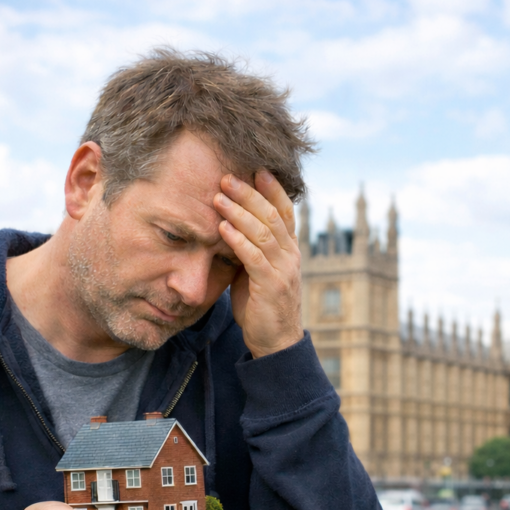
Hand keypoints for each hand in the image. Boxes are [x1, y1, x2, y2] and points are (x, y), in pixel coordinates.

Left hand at [214, 171, 304, 357]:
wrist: (275, 341)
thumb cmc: (262, 304)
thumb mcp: (256, 270)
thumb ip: (249, 247)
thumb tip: (227, 223)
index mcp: (289, 249)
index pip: (284, 211)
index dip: (272, 189)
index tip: (256, 168)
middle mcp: (291, 255)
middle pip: (273, 215)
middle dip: (249, 194)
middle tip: (227, 176)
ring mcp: (284, 270)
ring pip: (264, 232)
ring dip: (240, 212)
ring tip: (219, 197)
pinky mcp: (272, 286)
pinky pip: (255, 257)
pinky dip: (238, 241)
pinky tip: (222, 229)